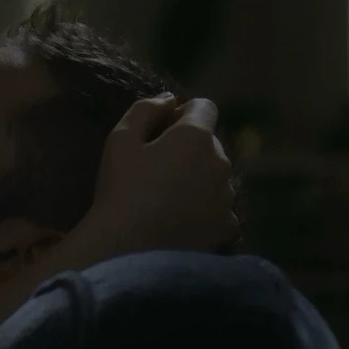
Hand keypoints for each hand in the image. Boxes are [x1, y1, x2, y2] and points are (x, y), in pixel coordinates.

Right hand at [89, 94, 238, 252]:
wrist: (127, 249)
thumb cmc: (120, 189)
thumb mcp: (120, 139)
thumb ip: (146, 109)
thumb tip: (169, 99)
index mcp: (196, 136)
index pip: (205, 107)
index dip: (183, 114)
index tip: (162, 132)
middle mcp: (221, 162)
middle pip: (211, 143)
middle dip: (190, 148)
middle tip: (157, 169)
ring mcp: (228, 197)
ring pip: (216, 176)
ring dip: (199, 178)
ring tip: (168, 198)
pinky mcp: (227, 226)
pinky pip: (220, 208)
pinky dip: (206, 209)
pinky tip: (181, 220)